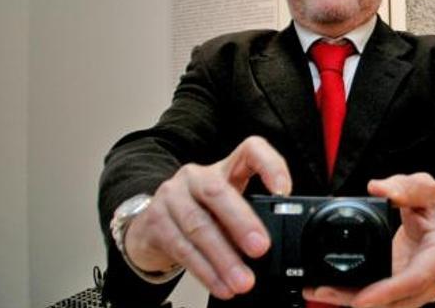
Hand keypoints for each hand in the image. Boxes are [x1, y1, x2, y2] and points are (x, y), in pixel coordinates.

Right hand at [123, 136, 290, 298]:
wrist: (150, 226)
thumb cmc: (201, 215)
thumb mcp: (228, 209)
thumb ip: (250, 218)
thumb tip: (271, 246)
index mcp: (224, 168)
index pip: (250, 150)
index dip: (270, 165)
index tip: (283, 191)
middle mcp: (196, 176)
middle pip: (218, 192)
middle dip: (242, 222)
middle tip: (261, 248)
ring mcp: (172, 196)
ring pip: (199, 226)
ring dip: (223, 258)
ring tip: (242, 280)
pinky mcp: (155, 221)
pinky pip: (182, 248)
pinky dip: (205, 270)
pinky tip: (220, 284)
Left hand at [304, 173, 434, 307]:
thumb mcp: (424, 186)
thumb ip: (403, 186)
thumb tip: (379, 188)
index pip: (416, 279)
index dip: (388, 292)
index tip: (361, 299)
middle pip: (400, 300)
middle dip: (363, 301)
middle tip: (328, 293)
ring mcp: (424, 287)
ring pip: (391, 304)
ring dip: (357, 301)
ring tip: (324, 291)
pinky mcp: (408, 289)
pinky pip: (385, 299)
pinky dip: (360, 298)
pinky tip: (335, 292)